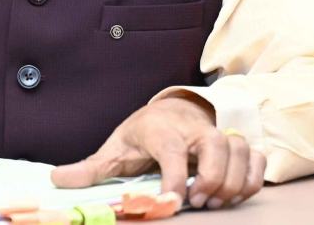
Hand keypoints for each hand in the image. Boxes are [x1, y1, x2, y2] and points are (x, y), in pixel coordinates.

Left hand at [51, 95, 265, 208]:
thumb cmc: (143, 133)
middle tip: (198, 202)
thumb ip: (91, 167)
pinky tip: (237, 193)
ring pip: (241, 150)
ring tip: (215, 201)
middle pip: (218, 146)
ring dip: (234, 180)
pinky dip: (254, 176)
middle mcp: (195, 129)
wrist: (171, 109)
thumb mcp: (115, 147)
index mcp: (162, 130)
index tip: (171, 203)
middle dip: (212, 178)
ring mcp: (219, 134)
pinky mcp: (235, 143)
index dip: (174, 179)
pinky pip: (256, 157)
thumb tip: (57, 179)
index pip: (172, 151)